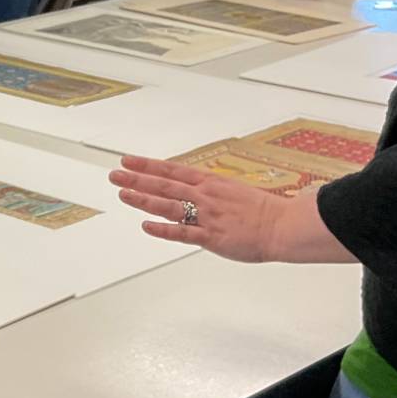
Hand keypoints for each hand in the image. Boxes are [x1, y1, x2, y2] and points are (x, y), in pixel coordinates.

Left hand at [109, 156, 329, 263]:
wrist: (282, 226)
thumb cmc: (262, 210)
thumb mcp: (233, 190)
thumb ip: (210, 191)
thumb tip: (193, 190)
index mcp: (210, 182)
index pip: (172, 170)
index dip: (147, 165)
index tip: (127, 160)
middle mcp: (205, 196)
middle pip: (164, 185)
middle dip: (136, 179)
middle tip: (114, 175)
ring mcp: (207, 216)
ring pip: (168, 206)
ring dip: (144, 199)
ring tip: (123, 194)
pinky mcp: (211, 237)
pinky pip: (183, 233)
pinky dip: (163, 229)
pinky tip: (146, 226)